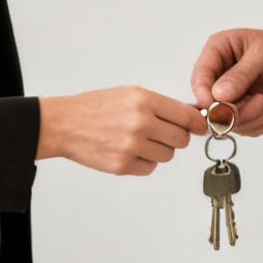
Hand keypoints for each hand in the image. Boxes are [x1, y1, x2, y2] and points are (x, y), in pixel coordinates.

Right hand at [36, 86, 202, 175]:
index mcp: (144, 101)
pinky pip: (150, 168)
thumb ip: (160, 105)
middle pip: (182, 139)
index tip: (199, 127)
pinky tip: (128, 151)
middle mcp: (140, 123)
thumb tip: (191, 116)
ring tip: (138, 141)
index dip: (197, 124)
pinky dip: (143, 162)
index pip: (188, 117)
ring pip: (167, 156)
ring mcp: (132, 146)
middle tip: (160, 133)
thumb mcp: (129, 94)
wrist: (63, 124)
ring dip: (158, 151)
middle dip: (175, 137)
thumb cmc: (94, 107)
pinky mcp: (123, 165)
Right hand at [189, 28, 262, 136]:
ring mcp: (229, 96)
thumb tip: (218, 96)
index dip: (206, 97)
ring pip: (228, 122)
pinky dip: (262, 122)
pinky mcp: (243, 111)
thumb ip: (241, 74)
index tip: (220, 108)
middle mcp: (218, 76)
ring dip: (254, 117)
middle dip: (236, 110)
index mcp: (216, 53)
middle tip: (260, 101)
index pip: (199, 79)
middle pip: (211, 105)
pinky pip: (245, 129)